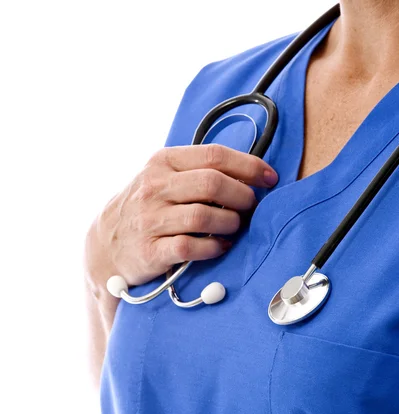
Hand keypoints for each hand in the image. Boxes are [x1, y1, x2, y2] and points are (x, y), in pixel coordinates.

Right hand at [86, 144, 277, 289]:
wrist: (106, 244)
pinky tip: (220, 246)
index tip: (269, 178)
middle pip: (213, 184)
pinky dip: (213, 248)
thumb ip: (197, 171)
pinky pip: (191, 247)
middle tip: (251, 207)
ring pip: (204, 216)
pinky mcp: (151, 251)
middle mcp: (154, 187)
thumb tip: (249, 173)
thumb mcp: (162, 178)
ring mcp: (150, 220)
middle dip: (242, 196)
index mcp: (163, 162)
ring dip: (230, 223)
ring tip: (234, 228)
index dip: (249, 166)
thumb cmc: (147, 207)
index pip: (214, 156)